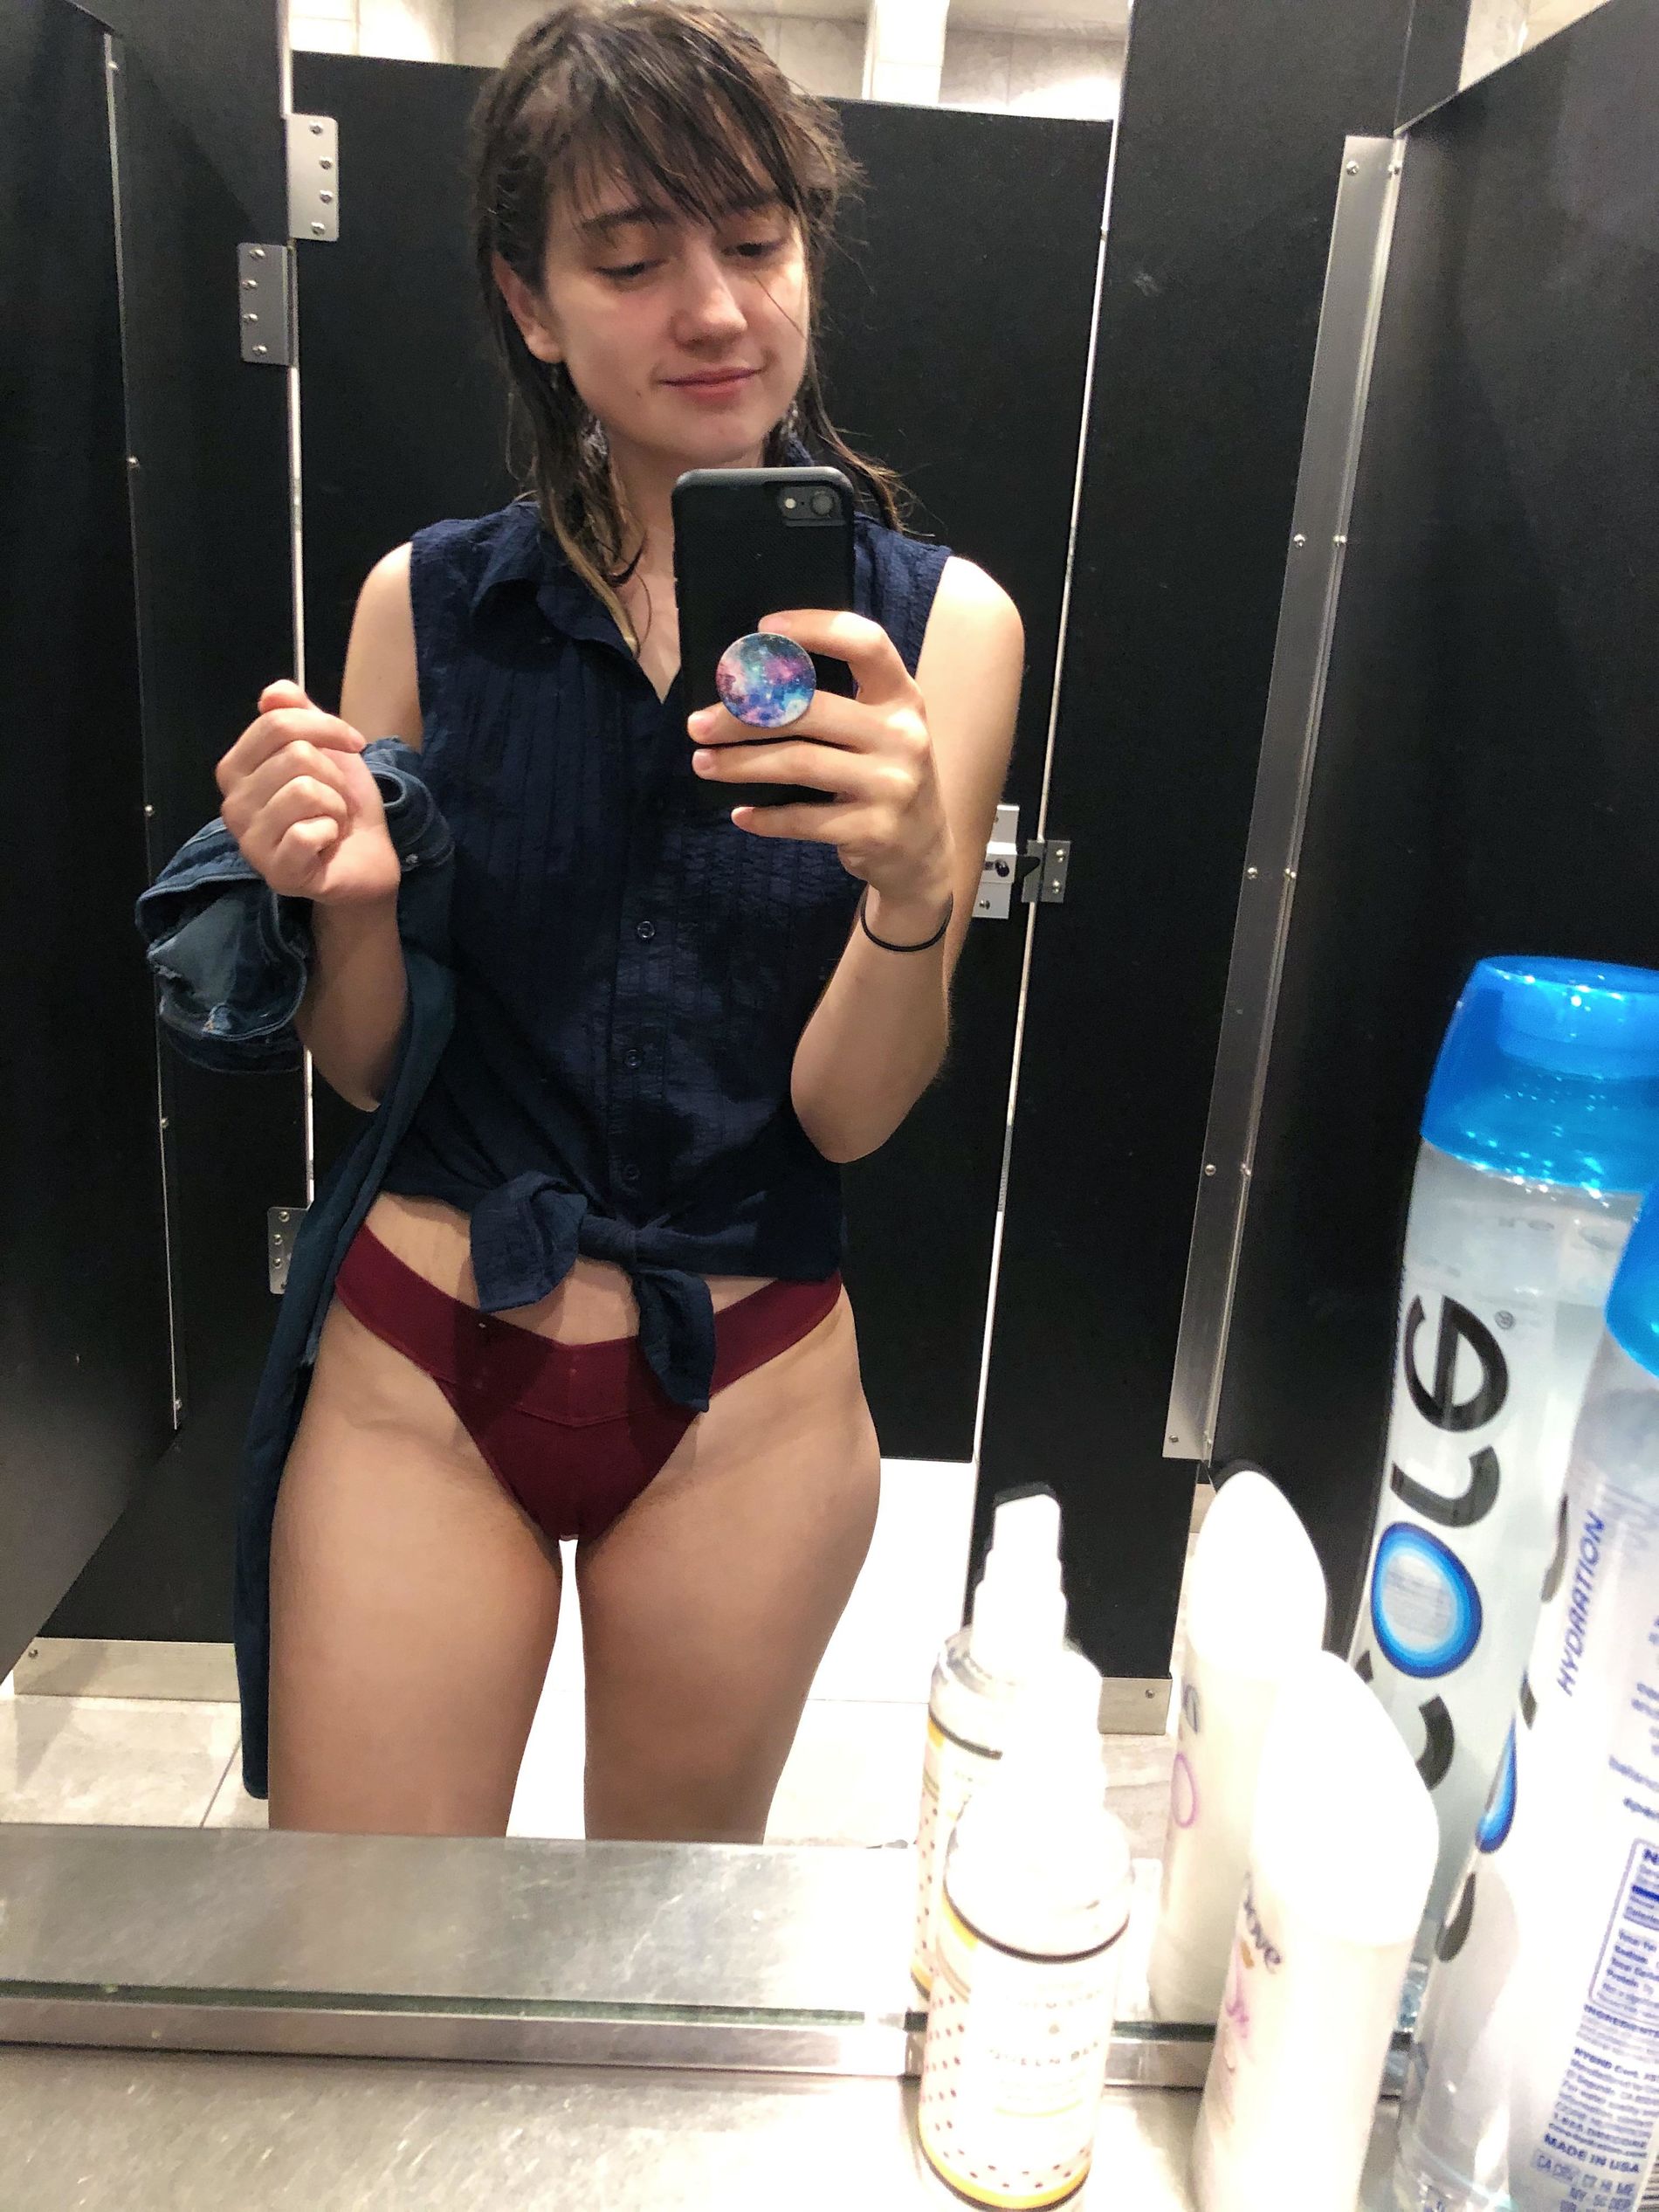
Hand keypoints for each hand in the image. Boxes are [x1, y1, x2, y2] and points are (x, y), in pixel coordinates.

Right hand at [216, 680, 401, 904]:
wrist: (368, 856)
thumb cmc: (342, 803)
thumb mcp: (326, 748)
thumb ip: (298, 715)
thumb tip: (274, 692)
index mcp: (236, 769)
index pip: (275, 722)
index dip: (325, 726)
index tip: (354, 742)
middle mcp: (233, 805)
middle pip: (295, 755)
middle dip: (333, 774)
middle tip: (335, 798)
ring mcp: (251, 842)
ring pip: (305, 791)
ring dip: (335, 805)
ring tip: (331, 820)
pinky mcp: (277, 872)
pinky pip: (307, 833)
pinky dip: (331, 832)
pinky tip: (327, 843)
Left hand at [686, 610, 955, 912]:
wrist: (923, 851)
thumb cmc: (881, 776)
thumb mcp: (879, 731)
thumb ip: (835, 704)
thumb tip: (747, 686)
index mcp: (902, 697)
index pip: (866, 644)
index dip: (816, 627)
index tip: (762, 629)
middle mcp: (902, 735)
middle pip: (810, 709)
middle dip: (744, 715)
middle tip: (699, 724)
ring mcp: (891, 785)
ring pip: (799, 762)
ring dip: (741, 764)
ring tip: (703, 763)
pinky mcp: (874, 829)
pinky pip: (804, 819)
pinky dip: (766, 818)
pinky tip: (741, 815)